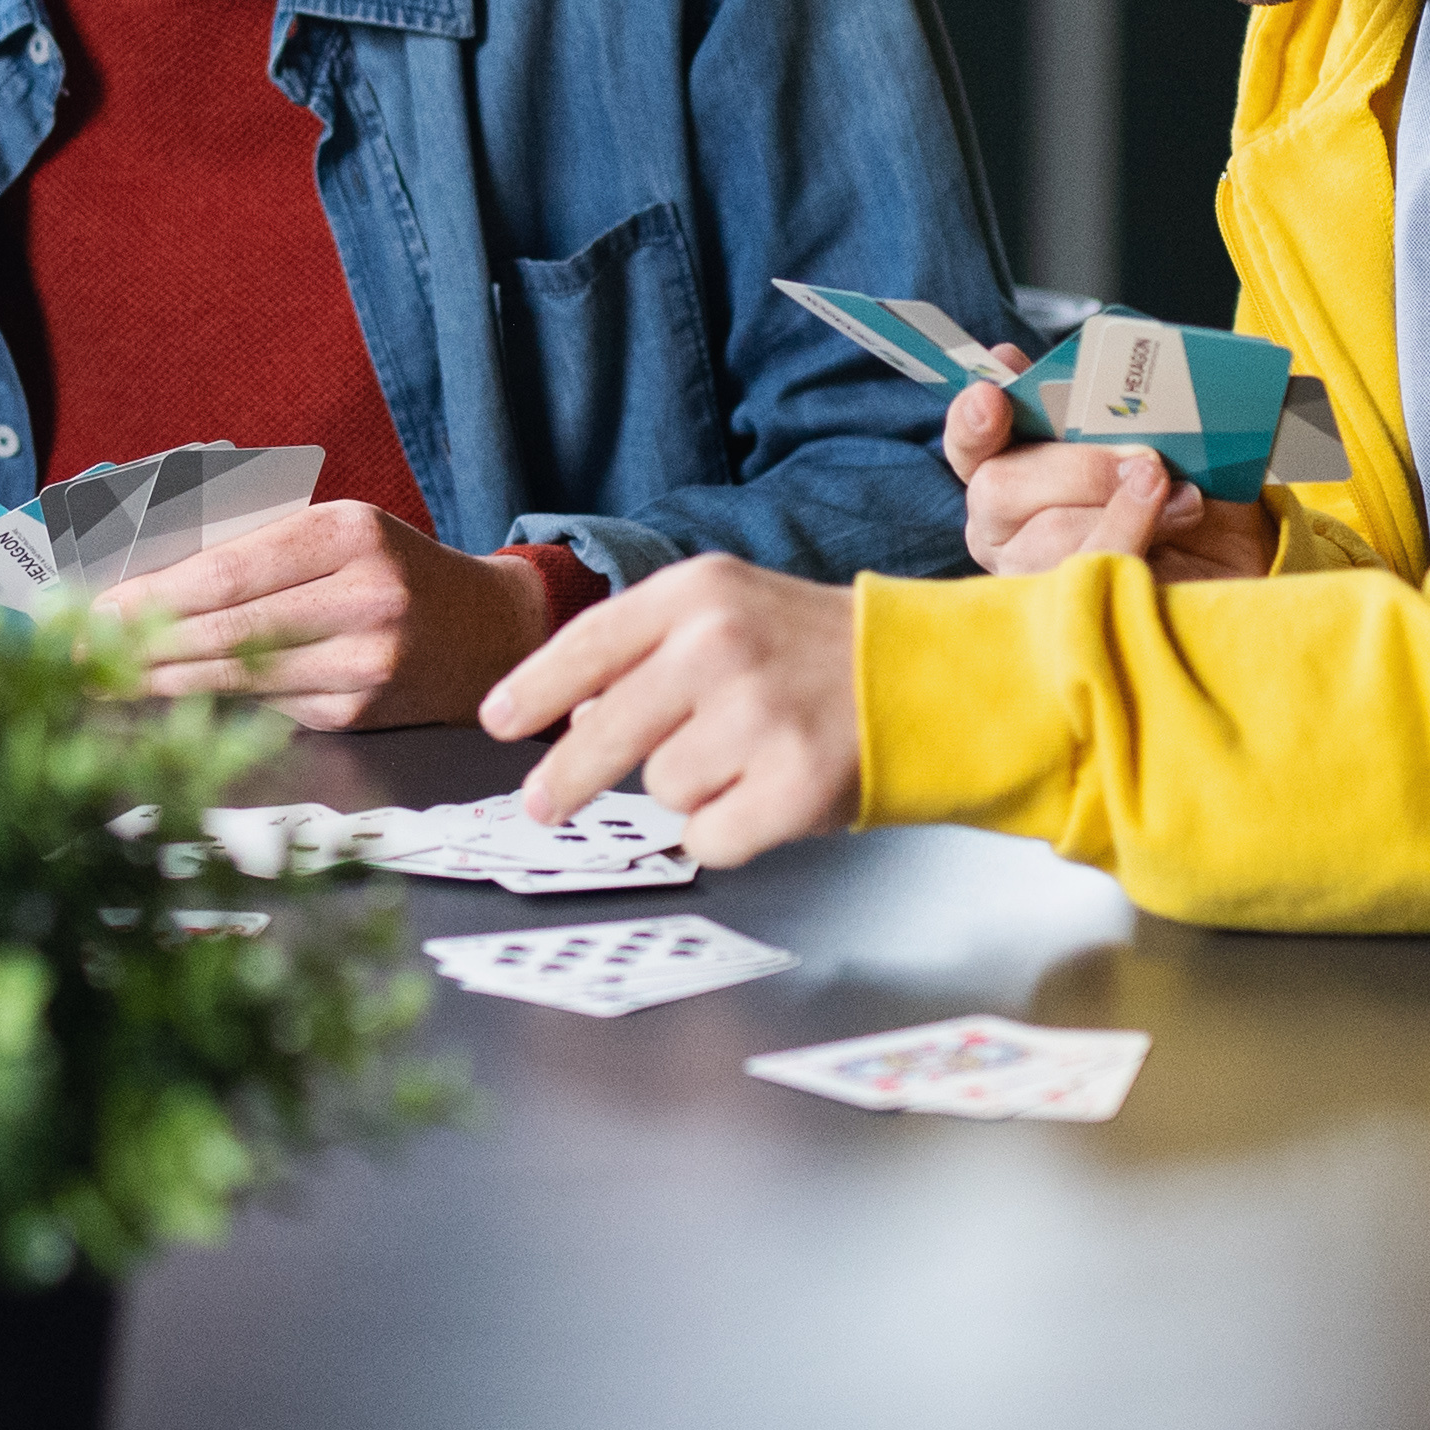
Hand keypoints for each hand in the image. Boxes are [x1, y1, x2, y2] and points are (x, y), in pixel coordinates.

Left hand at [114, 504, 545, 730]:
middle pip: (227, 630)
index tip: (97, 608)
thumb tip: (145, 574)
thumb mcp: (336, 528)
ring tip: (99, 680)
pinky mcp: (357, 714)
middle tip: (75, 653)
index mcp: (348, 533)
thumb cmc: (388, 566)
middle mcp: (364, 599)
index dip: (156, 596)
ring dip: (159, 682)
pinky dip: (208, 701)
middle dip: (140, 645)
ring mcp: (364, 664)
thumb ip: (256, 543)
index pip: (231, 570)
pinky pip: (264, 704)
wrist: (484, 632)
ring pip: (239, 676)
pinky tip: (163, 698)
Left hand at [476, 554, 858, 864]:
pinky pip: (708, 836)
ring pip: (662, 789)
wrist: (931, 679)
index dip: (534, 689)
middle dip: (564, 780)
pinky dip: (726, 831)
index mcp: (699, 593)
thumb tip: (574, 719)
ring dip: (690, 788)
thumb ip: (649, 651)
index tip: (497, 721)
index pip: (589, 645)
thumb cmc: (818, 650)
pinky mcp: (792, 783)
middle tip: (542, 804)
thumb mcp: (732, 611)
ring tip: (745, 758)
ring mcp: (758, 715)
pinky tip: (764, 795)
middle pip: (604, 733)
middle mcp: (721, 646)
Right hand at [944, 386, 1273, 582]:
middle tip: (1143, 459)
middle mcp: (1000, 532)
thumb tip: (1016, 358)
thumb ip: (1086, 402)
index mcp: (1003, 473)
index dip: (971, 421)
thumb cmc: (1172, 486)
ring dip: (1121, 507)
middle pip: (1001, 489)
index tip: (991, 397)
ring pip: (1049, 538)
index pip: (967, 444)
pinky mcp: (1071, 614)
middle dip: (1078, 468)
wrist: (1229, 553)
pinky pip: (1091, 571)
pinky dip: (1134, 535)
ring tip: (1174, 493)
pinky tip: (1176, 517)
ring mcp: (1029, 578)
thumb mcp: (1137, 432)